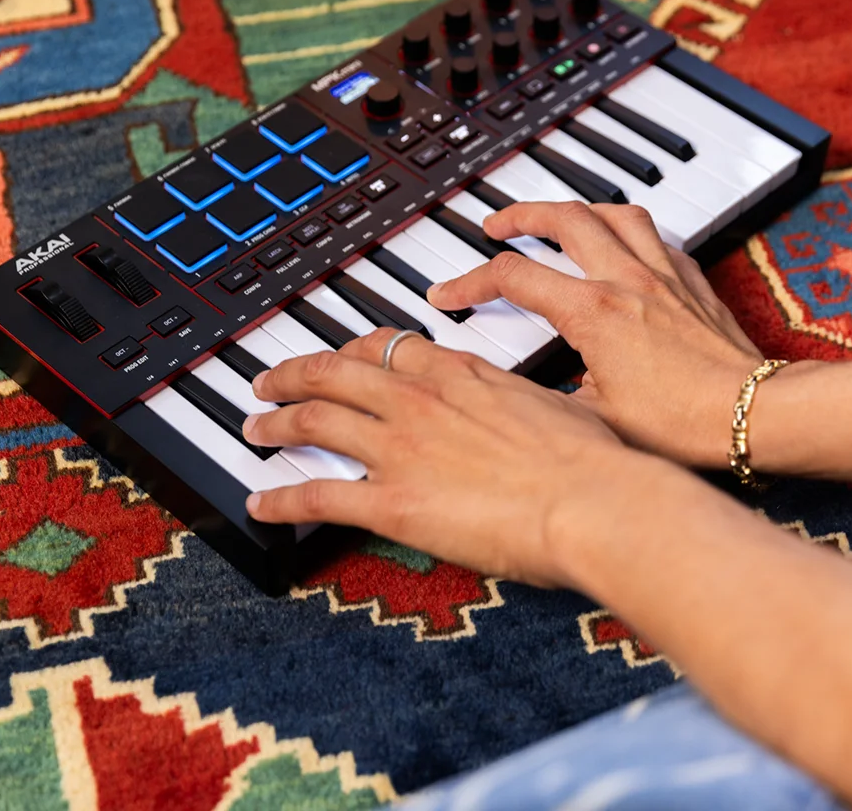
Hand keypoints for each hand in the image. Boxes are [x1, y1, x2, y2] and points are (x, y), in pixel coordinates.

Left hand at [241, 327, 657, 587]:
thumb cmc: (591, 459)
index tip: (340, 354)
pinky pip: (317, 496)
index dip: (352, 349)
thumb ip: (523, 405)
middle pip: (335, 371)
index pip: (387, 345)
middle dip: (293, 374)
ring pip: (314, 420)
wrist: (595, 499)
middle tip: (270, 380)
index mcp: (459, 373)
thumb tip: (532, 415)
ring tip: (257, 427)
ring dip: (276, 422)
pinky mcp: (392, 502)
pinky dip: (280, 500)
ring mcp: (400, 448)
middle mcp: (420, 400)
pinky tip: (260, 505)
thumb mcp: (556, 407)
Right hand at [427, 201, 773, 467]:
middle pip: (561, 218)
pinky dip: (625, 228)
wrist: (753, 414)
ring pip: (612, 211)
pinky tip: (619, 244)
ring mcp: (661, 273)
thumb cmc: (683, 423)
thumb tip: (527, 391)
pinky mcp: (691, 279)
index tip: (448, 294)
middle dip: (519, 214)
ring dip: (576, 208)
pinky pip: (653, 233)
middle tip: (496, 224)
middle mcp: (625, 279)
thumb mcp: (596, 419)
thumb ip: (552, 395)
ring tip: (556, 217)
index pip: (513, 277)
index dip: (469, 282)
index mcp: (593, 313)